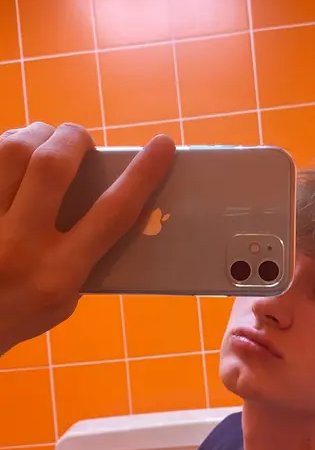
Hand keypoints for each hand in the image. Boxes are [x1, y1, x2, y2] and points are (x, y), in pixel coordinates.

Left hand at [0, 122, 174, 354]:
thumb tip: (99, 201)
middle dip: (73, 139)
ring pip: (11, 151)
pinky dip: (4, 147)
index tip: (163, 146)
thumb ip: (83, 255)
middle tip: (79, 141)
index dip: (142, 175)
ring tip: (43, 140)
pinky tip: (11, 153)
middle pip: (52, 165)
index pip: (111, 214)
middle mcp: (20, 245)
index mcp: (59, 274)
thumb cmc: (20, 314)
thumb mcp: (63, 300)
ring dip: (35, 135)